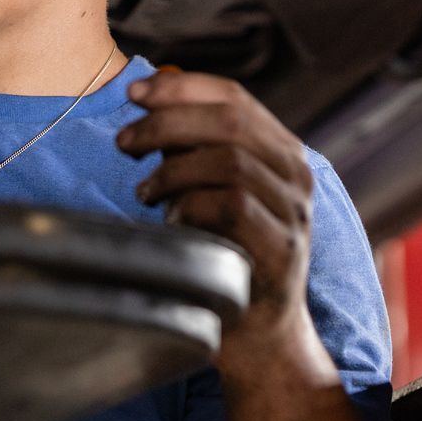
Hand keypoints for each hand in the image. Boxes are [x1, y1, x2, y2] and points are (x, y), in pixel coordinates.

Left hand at [117, 70, 315, 356]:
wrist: (259, 332)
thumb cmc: (225, 251)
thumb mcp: (211, 188)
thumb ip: (192, 148)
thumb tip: (148, 101)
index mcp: (280, 151)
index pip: (233, 96)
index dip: (179, 88)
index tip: (132, 93)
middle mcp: (296, 175)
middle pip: (230, 120)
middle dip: (166, 122)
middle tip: (125, 143)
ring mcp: (293, 213)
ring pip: (230, 161)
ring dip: (173, 170)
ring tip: (145, 193)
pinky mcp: (282, 250)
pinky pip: (233, 206)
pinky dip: (191, 206)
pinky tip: (171, 223)